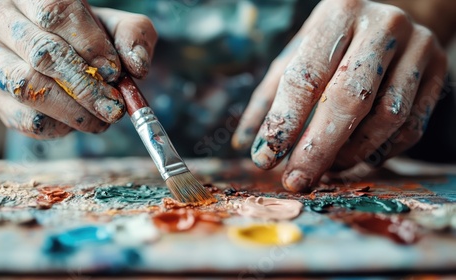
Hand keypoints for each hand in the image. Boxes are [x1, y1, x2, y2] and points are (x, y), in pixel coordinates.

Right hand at [0, 0, 156, 138]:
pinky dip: (58, 126)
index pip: (56, 13)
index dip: (90, 45)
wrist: (43, 43)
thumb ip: (132, 35)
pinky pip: (24, 118)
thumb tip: (136, 66)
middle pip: (41, 54)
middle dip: (85, 86)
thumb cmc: (82, 32)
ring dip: (73, 111)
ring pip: (27, 88)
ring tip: (102, 118)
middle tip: (114, 107)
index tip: (115, 72)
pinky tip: (78, 123)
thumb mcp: (112, 25)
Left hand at [232, 0, 447, 191]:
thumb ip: (269, 97)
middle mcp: (383, 27)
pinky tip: (355, 158)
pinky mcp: (438, 72)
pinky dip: (380, 152)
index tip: (265, 158)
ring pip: (386, 118)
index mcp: (339, 14)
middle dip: (317, 149)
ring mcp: (418, 48)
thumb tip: (245, 144)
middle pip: (349, 100)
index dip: (284, 123)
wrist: (391, 18)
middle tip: (296, 180)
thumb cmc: (333, 41)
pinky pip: (411, 127)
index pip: (306, 77)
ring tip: (326, 167)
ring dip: (350, 154)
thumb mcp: (296, 54)